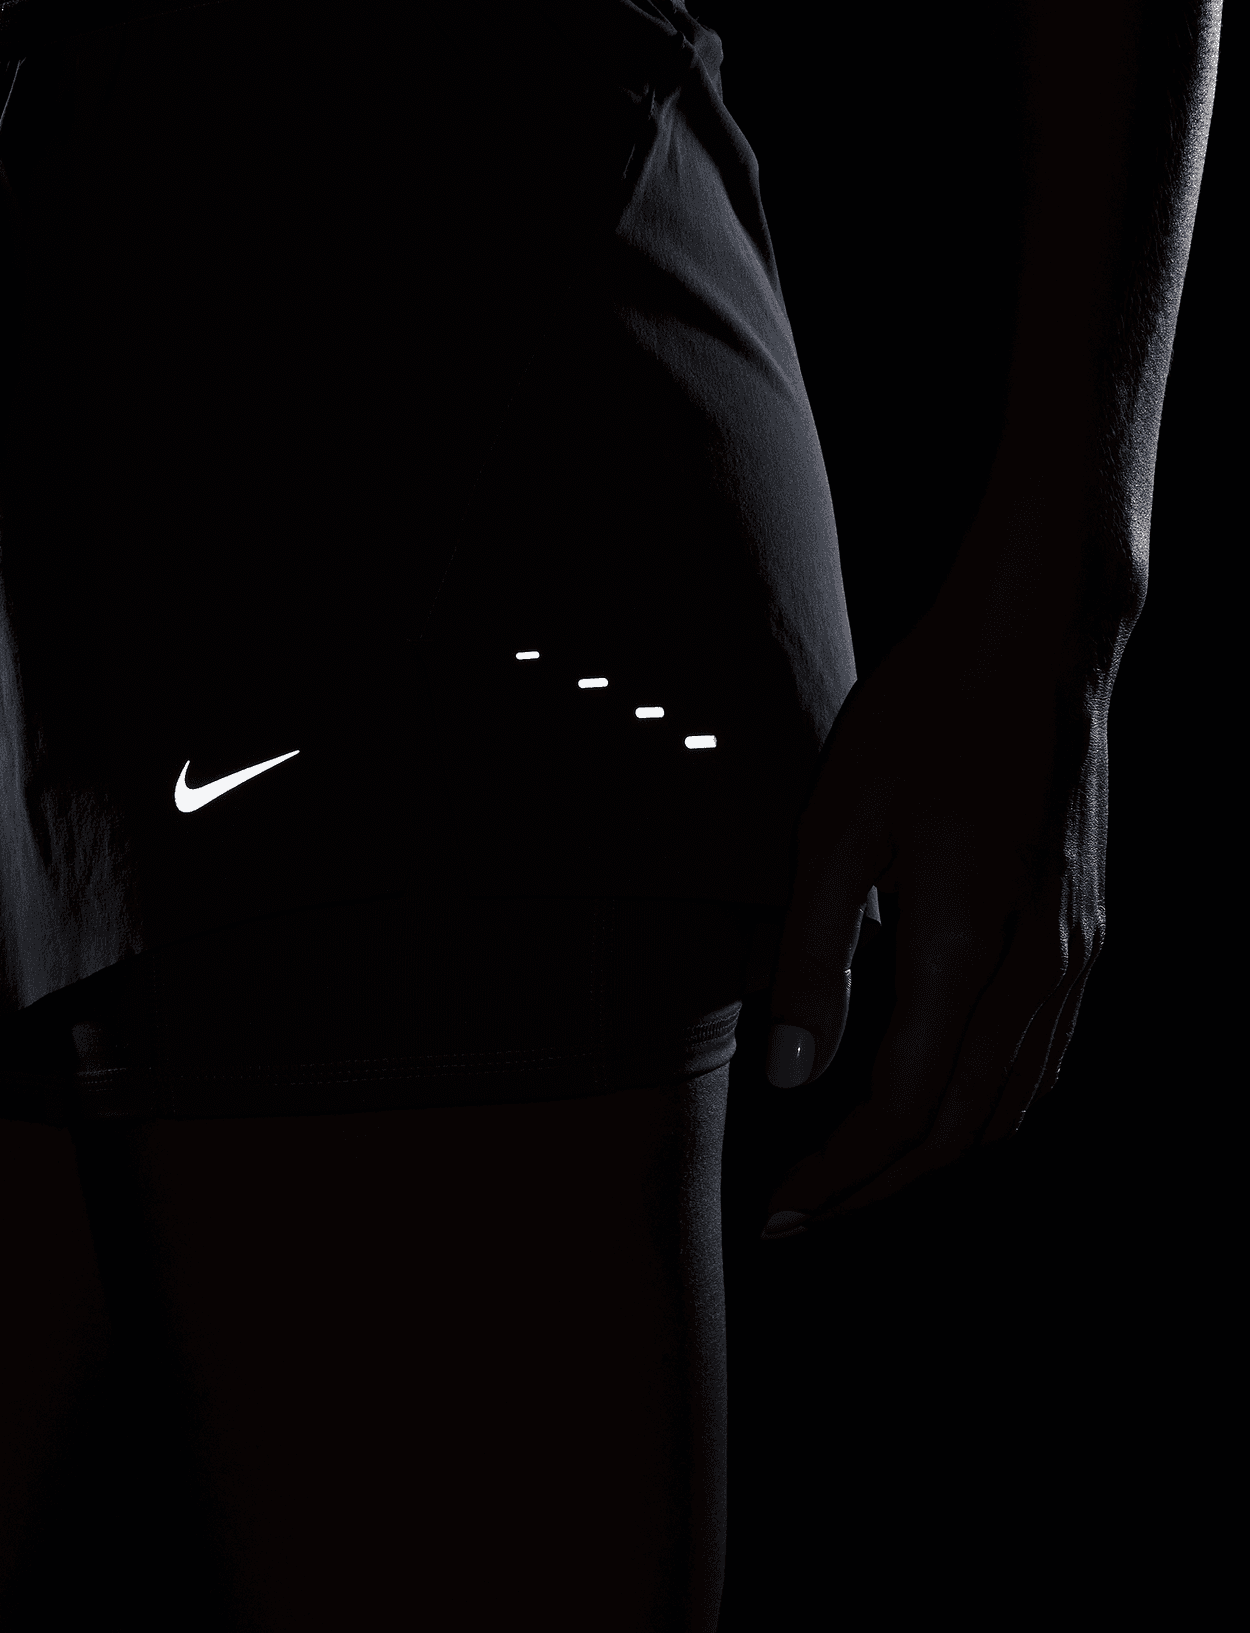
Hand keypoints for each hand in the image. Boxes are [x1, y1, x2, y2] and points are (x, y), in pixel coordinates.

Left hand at [761, 563, 1116, 1235]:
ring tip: (861, 1174)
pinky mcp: (1082, 933)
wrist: (1033, 647)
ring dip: (935, 1155)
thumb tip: (791, 1076)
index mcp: (964, 950)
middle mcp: (1035, 972)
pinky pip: (1043, 1058)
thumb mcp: (835, 832)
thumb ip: (811, 959)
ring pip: (1011, 1103)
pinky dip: (988, 1107)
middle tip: (808, 1214)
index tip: (780, 1212)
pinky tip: (944, 1102)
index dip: (837, 1174)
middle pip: (962, 1129)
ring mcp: (1072, 955)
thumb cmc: (920, 725)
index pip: (901, 1111)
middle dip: (880, 1185)